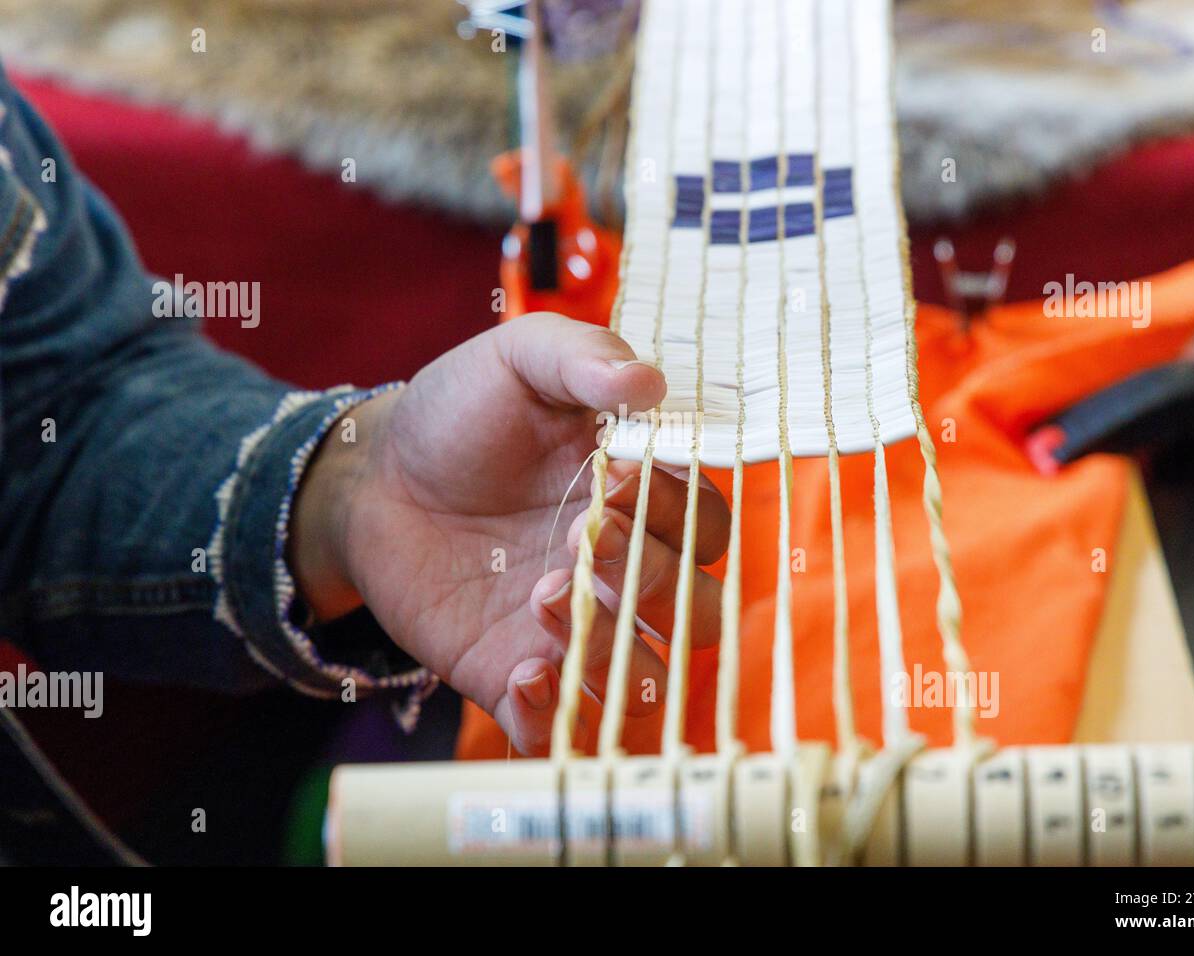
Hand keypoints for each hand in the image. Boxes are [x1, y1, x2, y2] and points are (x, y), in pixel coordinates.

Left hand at [289, 313, 730, 754]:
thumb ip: (583, 359)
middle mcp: (624, 572)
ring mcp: (576, 630)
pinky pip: (566, 728)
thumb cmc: (459, 414)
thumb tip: (649, 380)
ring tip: (538, 600)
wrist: (373, 477)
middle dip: (654, 586)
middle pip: (696, 614)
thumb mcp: (518, 361)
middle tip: (578, 544)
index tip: (611, 477)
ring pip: (648, 679)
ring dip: (614, 653)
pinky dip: (558, 717)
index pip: (708, 528)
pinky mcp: (518, 675)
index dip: (674, 512)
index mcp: (642, 500)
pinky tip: (523, 674)